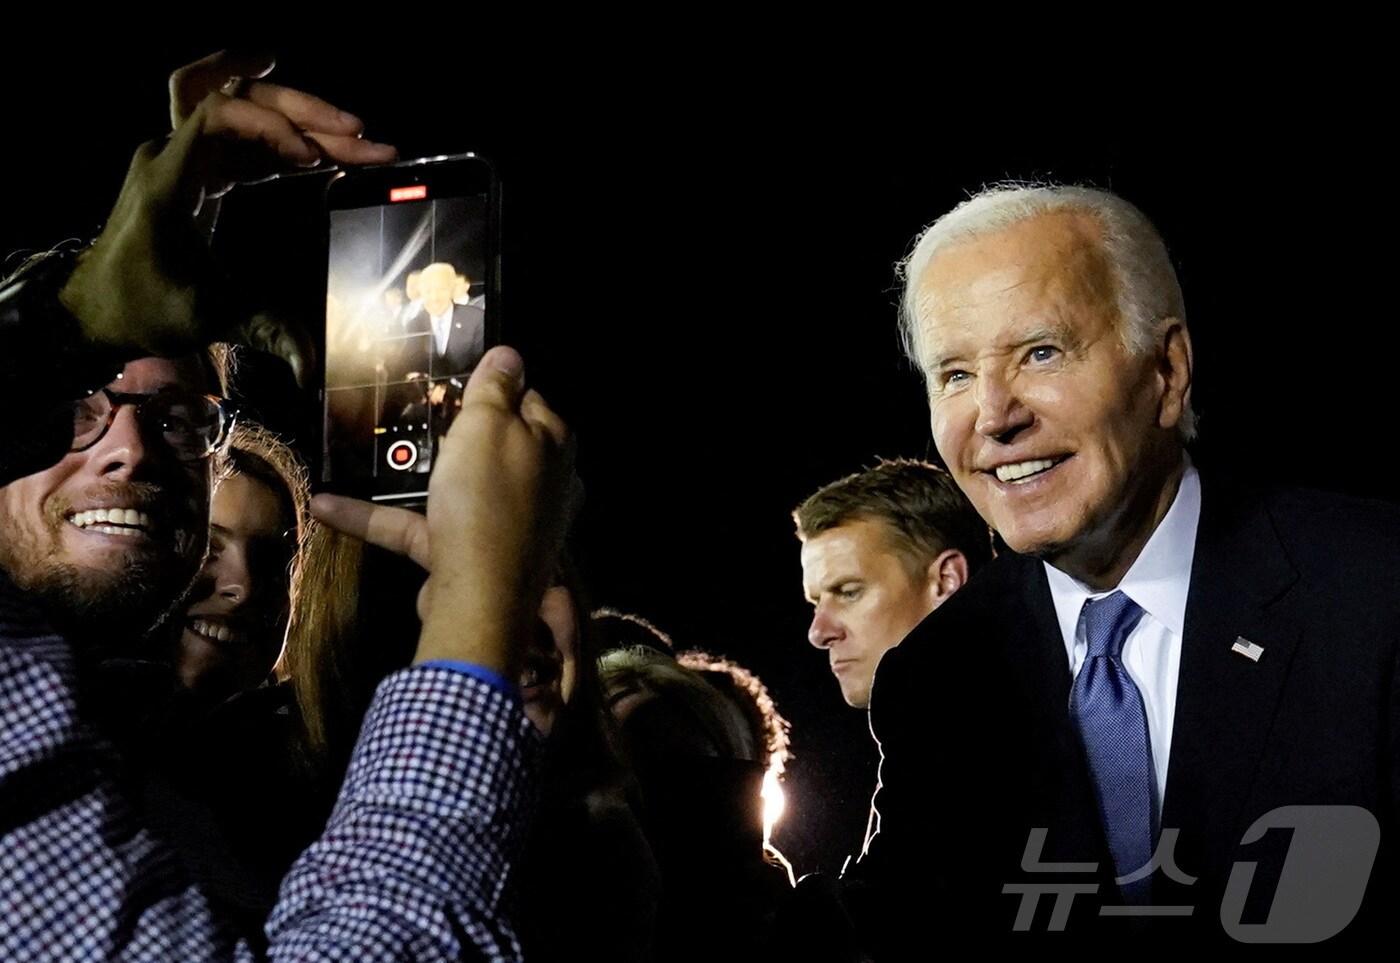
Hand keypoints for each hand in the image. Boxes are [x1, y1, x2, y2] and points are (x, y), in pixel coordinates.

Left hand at [59, 50, 395, 368]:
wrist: (97, 309)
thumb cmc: (142, 309)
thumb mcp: (206, 317)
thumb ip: (264, 330)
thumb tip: (311, 368)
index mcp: (169, 181)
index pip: (215, 115)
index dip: (269, 125)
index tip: (313, 158)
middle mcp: (173, 156)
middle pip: (233, 97)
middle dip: (299, 109)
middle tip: (357, 130)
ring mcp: (184, 158)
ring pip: (239, 108)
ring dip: (296, 115)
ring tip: (355, 132)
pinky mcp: (198, 171)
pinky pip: (242, 135)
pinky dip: (282, 135)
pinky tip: (321, 141)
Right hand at [312, 346, 575, 676]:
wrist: (479, 597)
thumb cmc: (488, 497)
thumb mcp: (487, 425)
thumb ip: (495, 387)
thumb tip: (510, 355)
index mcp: (552, 444)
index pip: (528, 400)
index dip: (493, 387)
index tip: (455, 379)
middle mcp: (539, 484)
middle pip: (494, 444)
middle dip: (454, 429)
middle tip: (409, 408)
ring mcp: (505, 522)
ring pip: (456, 487)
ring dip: (413, 472)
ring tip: (370, 451)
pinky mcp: (468, 555)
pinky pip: (420, 526)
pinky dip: (377, 515)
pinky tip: (325, 505)